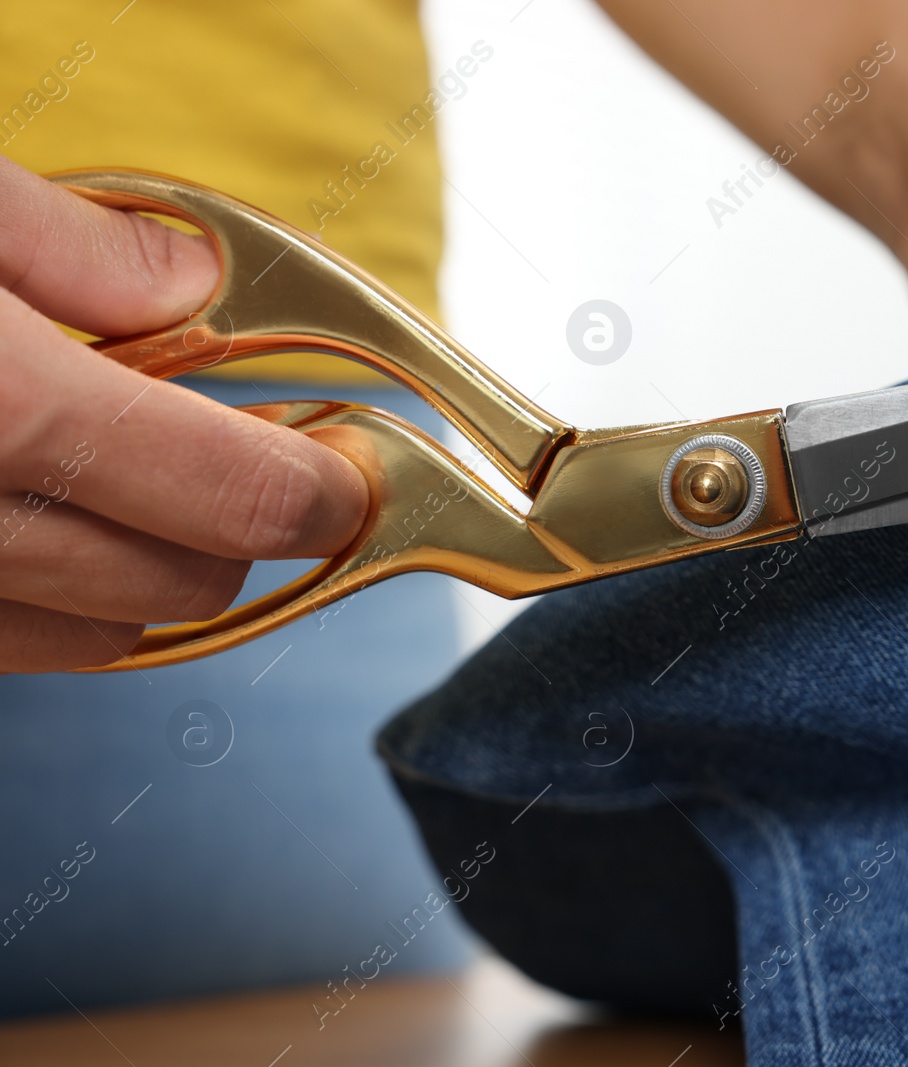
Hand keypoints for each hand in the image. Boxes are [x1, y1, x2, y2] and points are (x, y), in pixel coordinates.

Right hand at [0, 158, 367, 671]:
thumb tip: (182, 280)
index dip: (324, 491)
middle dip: (239, 526)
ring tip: (124, 476)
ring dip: (144, 570)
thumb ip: (67, 246)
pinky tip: (42, 513)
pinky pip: (18, 646)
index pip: (235, 497)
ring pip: (100, 637)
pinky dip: (55, 598)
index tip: (349, 469)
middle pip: (186, 584)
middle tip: (246, 452)